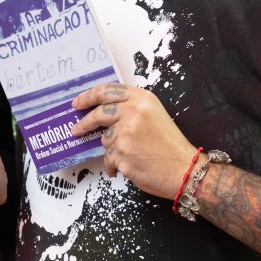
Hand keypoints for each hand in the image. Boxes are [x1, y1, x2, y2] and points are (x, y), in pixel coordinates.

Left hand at [70, 83, 196, 199]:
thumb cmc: (170, 145)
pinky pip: (108, 158)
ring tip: (130, 155)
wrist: (184, 169)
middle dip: (85, 122)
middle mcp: (133, 112)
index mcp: (142, 99)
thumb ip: (131, 108)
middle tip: (76, 129)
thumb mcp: (154, 114)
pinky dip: (113, 165)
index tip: (78, 103)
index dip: (89, 96)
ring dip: (112, 149)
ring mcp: (126, 133)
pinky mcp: (122, 154)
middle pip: (99, 113)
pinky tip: (125, 167)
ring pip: (105, 139)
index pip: (108, 91)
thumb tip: (102, 113)